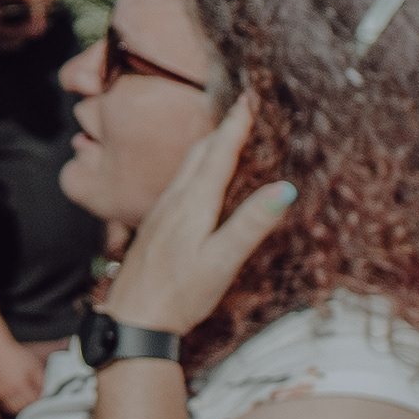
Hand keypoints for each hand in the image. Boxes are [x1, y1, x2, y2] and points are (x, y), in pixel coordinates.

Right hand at [0, 293, 36, 415]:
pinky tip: (12, 393)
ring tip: (22, 398)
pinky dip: (8, 400)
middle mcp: (8, 391)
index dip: (38, 398)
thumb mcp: (32, 363)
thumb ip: (41, 378)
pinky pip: (2, 401)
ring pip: (10, 407)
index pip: (32, 400)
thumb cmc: (13, 354)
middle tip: (32, 397)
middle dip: (29, 403)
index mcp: (20, 385)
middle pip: (21, 407)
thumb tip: (45, 390)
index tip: (40, 395)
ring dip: (18, 405)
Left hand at [96, 96, 296, 336]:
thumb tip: (284, 189)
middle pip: (199, 154)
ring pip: (186, 167)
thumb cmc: (180, 294)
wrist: (134, 320)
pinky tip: (199, 179)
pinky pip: (179, 184)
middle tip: (243, 108)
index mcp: (192, 204)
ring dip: (208, 146)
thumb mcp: (223, 260)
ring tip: (225, 133)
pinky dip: (196, 168)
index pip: (218, 154)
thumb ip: (252, 223)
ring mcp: (161, 213)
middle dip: (223, 128)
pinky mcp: (156, 227)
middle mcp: (173, 202)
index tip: (250, 97)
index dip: (236, 124)